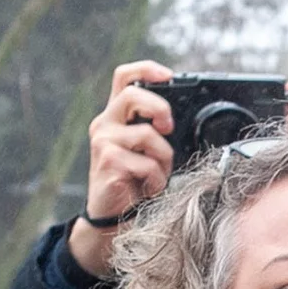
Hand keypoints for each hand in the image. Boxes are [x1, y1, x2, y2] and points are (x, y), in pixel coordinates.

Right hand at [66, 62, 174, 278]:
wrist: (115, 219)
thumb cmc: (137, 186)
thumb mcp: (149, 153)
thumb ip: (158, 133)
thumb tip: (183, 123)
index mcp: (117, 117)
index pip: (124, 77)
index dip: (146, 69)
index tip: (169, 76)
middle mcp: (105, 124)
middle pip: (132, 94)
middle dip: (159, 108)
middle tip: (169, 128)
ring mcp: (104, 142)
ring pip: (147, 136)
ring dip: (163, 160)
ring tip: (156, 176)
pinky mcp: (108, 162)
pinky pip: (147, 164)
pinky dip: (156, 180)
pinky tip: (148, 189)